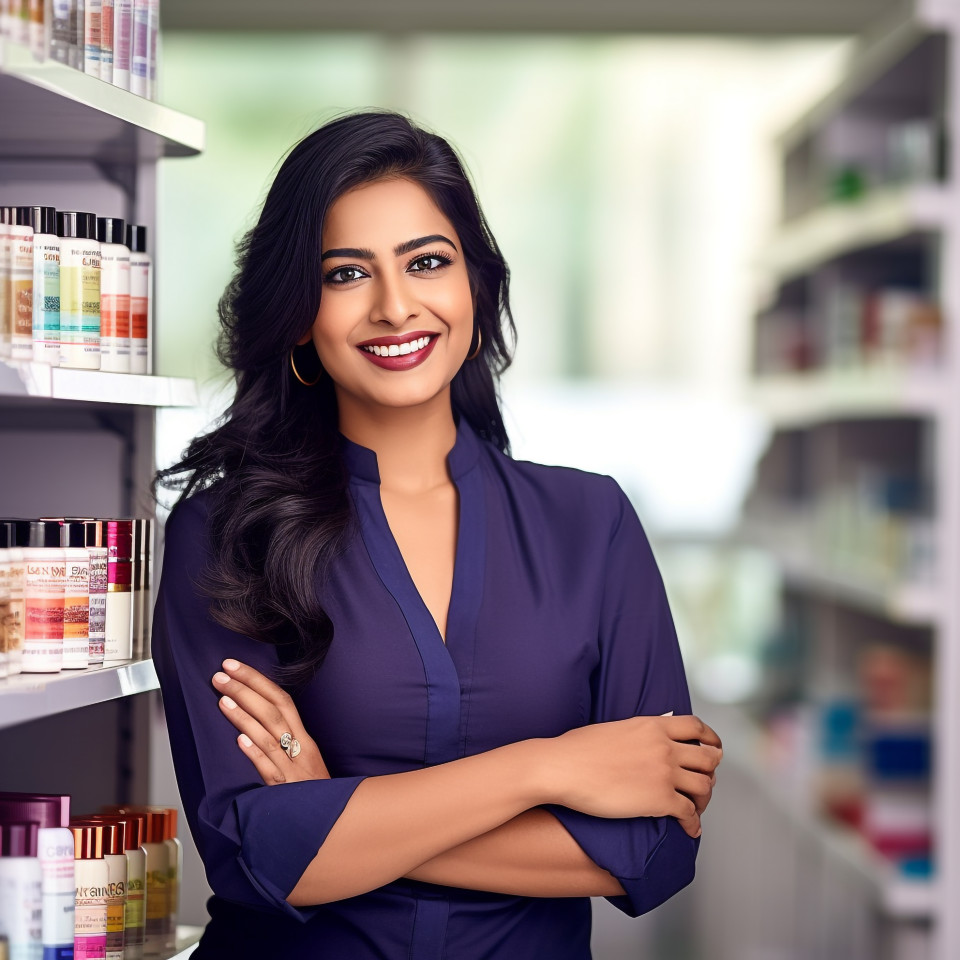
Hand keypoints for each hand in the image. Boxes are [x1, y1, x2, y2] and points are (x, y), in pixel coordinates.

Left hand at [212, 659, 329, 784]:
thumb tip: (254, 720)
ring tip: (222, 698)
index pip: (282, 699)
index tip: (233, 665)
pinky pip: (271, 770)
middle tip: (220, 674)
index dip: (257, 680)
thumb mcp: (305, 761)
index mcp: (304, 739)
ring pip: (269, 736)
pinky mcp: (287, 793)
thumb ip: (286, 741)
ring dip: (244, 716)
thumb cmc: (316, 793)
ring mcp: (294, 770)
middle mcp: (301, 749)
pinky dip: (257, 754)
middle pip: (274, 711)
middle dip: (246, 689)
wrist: (339, 824)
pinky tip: (240, 740)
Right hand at [544, 715, 721, 837]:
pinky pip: (689, 814)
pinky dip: (693, 824)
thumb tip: (643, 737)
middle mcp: (664, 747)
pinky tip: (689, 829)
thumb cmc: (577, 749)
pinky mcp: (659, 800)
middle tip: (703, 782)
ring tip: (694, 808)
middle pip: (708, 757)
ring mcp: (664, 773)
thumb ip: (638, 732)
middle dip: (710, 771)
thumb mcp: (615, 728)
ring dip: (703, 799)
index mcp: (653, 726)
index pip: (697, 727)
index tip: (713, 748)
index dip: (711, 739)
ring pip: (704, 786)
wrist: (563, 768)